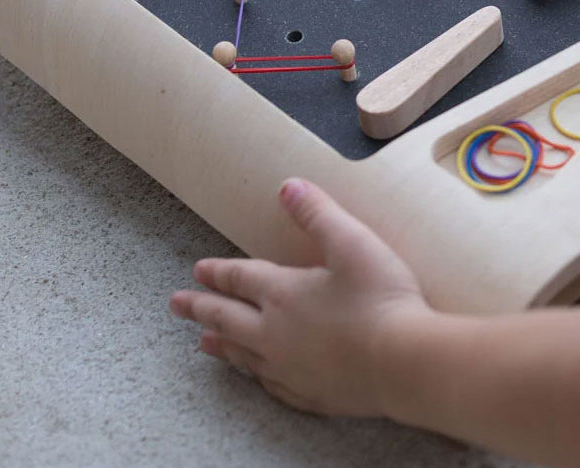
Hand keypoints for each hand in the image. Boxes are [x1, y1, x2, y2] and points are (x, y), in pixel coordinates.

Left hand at [170, 178, 428, 415]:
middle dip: (200, 309)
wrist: (404, 363)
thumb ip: (317, 213)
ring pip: (242, 355)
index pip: (240, 279)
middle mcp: (276, 333)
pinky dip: (255, 376)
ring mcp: (289, 368)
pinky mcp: (310, 394)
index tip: (196, 271)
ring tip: (203, 344)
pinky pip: (270, 385)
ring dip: (220, 345)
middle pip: (227, 318)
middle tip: (176, 305)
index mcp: (283, 293)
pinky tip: (257, 376)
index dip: (218, 272)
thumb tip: (288, 185)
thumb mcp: (351, 241)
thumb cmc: (380, 298)